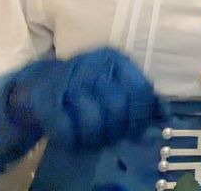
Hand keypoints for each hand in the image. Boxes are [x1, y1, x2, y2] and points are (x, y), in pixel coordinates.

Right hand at [0, 47, 165, 175]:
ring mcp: (69, 78)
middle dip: (115, 130)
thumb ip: (139, 98)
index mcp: (115, 59)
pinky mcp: (45, 97)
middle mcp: (94, 63)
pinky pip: (66, 129)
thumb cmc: (82, 87)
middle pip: (118, 109)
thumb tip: (165, 113)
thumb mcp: (114, 86)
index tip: (135, 129)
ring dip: (92, 138)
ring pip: (93, 121)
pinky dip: (71, 140)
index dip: (140, 116)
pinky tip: (72, 139)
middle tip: (108, 137)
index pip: (141, 91)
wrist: (35, 86)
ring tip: (90, 139)